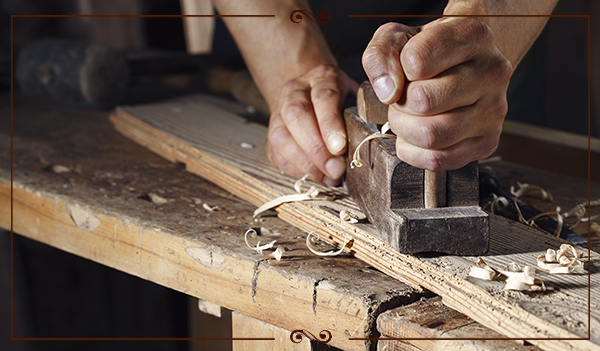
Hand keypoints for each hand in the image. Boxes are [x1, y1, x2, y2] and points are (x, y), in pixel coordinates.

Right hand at [265, 64, 358, 185]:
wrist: (312, 94)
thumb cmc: (342, 102)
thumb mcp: (357, 98)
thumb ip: (363, 115)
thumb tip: (370, 142)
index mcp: (322, 78)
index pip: (323, 97)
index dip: (330, 123)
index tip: (340, 147)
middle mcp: (295, 90)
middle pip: (297, 115)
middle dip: (316, 147)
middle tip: (335, 169)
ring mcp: (279, 111)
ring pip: (281, 136)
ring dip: (305, 162)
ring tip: (327, 176)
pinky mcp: (271, 132)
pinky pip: (276, 153)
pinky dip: (296, 168)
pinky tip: (315, 175)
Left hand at [362, 17, 512, 170]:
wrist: (461, 65)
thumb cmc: (427, 51)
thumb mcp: (397, 38)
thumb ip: (381, 55)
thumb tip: (388, 92)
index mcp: (474, 36)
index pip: (415, 61)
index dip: (398, 69)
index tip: (406, 69)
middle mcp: (492, 72)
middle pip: (423, 102)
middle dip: (400, 103)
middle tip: (404, 97)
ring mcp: (494, 109)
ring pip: (430, 135)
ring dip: (405, 128)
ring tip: (408, 115)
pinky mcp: (487, 142)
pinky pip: (438, 160)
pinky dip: (414, 151)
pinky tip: (415, 134)